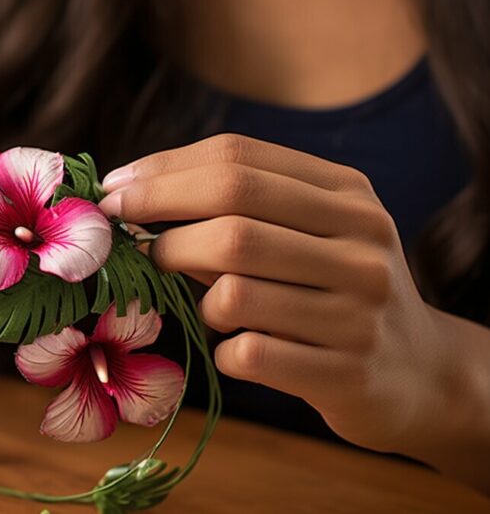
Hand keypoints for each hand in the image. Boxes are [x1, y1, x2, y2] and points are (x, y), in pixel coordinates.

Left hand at [99, 133, 450, 453]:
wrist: (419, 374)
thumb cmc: (334, 291)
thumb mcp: (310, 233)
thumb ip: (239, 209)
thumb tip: (131, 195)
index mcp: (347, 194)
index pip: (237, 157)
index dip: (162, 171)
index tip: (113, 190)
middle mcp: (362, 243)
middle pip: (232, 214)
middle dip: (163, 227)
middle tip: (134, 247)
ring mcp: (360, 310)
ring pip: (233, 289)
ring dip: (197, 298)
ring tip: (208, 306)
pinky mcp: (347, 372)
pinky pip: (247, 354)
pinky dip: (224, 349)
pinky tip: (238, 347)